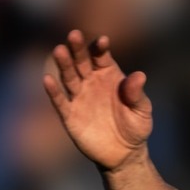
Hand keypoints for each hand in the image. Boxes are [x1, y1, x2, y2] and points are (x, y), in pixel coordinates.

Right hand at [42, 30, 151, 171]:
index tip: (103, 41)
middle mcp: (90, 81)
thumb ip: (137, 94)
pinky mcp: (70, 115)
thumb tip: (139, 76)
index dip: (100, 48)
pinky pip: (60, 101)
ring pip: (69, 77)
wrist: (125, 153)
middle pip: (81, 61)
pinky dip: (54, 92)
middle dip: (77, 49)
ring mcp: (79, 97)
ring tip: (59, 50)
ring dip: (64, 64)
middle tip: (74, 35)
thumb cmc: (135, 127)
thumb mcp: (142, 111)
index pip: (101, 56)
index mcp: (108, 74)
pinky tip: (48, 80)